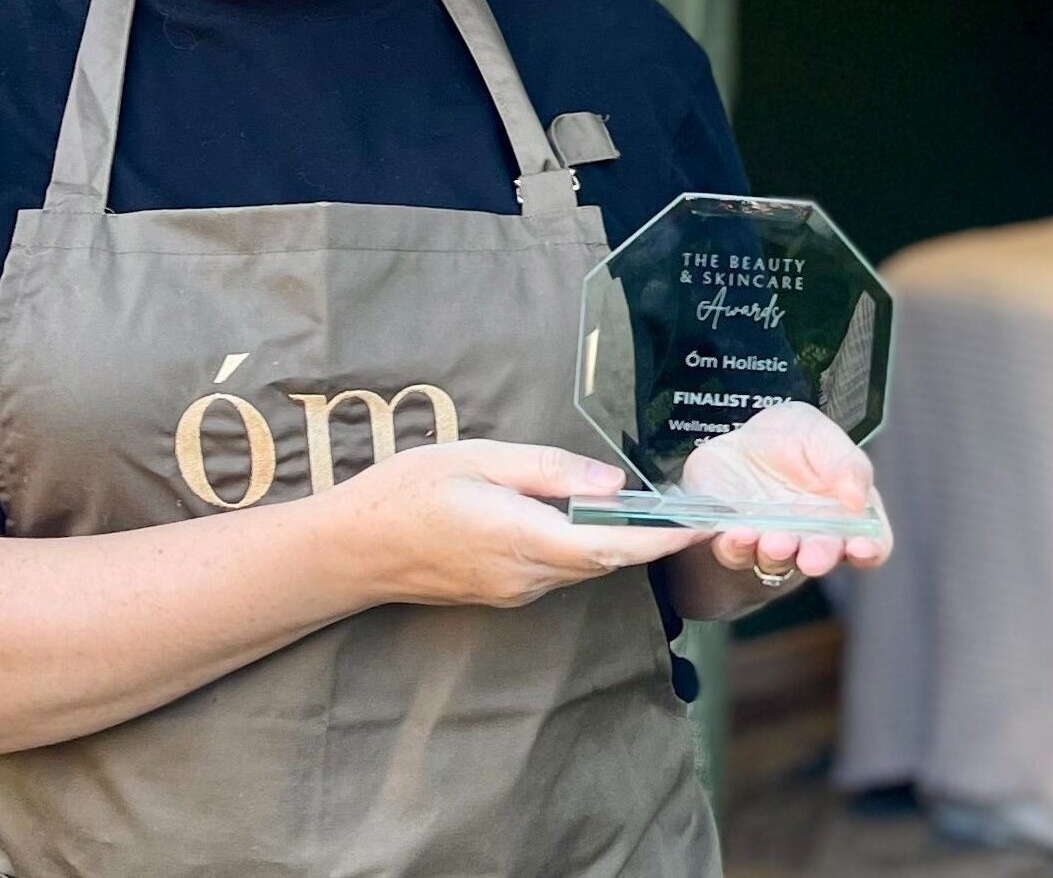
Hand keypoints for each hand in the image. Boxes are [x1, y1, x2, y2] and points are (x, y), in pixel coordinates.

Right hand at [328, 439, 704, 608]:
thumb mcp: (479, 458)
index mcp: (524, 539)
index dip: (662, 539)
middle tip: (695, 512)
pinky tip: (598, 521)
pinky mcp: (503, 592)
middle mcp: (526, 576)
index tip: (701, 527)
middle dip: (653, 540)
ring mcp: (514, 591)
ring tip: (661, 513)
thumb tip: (612, 483)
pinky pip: (560, 570)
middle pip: (606, 559)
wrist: (351, 550)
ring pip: (584, 566)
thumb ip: (548, 471)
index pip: (611, 545)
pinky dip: (589, 548)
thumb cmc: (408, 492)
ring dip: (623, 545)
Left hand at [681, 402, 893, 583]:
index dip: (870, 549)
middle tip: (812, 556)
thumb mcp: (816, 432)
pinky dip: (737, 548)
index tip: (861, 546)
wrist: (736, 442)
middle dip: (818, 557)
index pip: (871, 542)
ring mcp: (773, 545)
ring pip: (779, 562)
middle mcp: (812, 537)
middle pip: (823, 557)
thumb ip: (845, 463)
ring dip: (777, 554)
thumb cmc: (786, 440)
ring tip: (774, 541)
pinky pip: (736, 554)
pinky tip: (738, 534)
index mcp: (845, 511)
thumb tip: (858, 499)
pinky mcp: (736, 545)